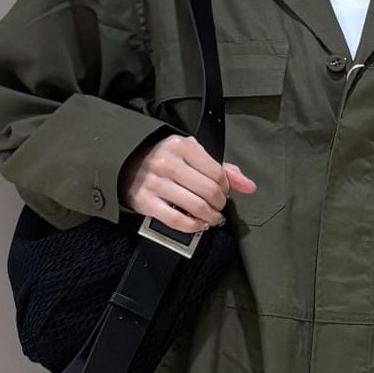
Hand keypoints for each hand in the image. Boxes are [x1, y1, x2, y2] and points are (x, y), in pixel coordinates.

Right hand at [119, 131, 255, 232]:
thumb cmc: (162, 159)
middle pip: (209, 191)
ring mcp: (156, 183)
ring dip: (210, 217)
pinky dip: (193, 226)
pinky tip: (198, 224)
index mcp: (181, 146)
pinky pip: (177, 220)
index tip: (223, 192)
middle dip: (219, 204)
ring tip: (212, 218)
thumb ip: (221, 168)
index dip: (226, 188)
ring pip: (196, 207)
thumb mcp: (190, 154)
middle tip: (218, 207)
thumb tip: (249, 186)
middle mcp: (168, 163)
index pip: (217, 172)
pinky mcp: (146, 202)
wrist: (125, 163)